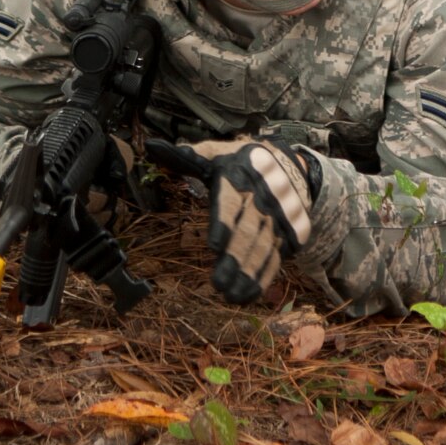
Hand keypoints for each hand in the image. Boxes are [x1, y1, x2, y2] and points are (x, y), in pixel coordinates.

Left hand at [178, 138, 320, 304]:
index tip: (214, 245)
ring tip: (232, 296)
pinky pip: (278, 255)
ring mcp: (281, 215)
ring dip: (249, 274)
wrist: (290, 163)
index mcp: (242, 175)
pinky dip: (265, 277)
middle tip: (219, 284)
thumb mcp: (218, 155)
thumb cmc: (242, 164)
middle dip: (236, 258)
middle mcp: (265, 196)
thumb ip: (188, 157)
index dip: (224, 223)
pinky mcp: (291, 231)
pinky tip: (250, 294)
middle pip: (249, 230)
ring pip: (265, 247)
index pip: (231, 202)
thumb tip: (154, 148)